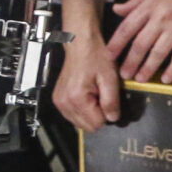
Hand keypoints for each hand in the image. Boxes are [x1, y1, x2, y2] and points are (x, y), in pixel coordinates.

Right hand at [50, 0, 120, 132]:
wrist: (81, 44)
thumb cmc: (95, 56)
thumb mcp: (110, 78)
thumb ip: (112, 101)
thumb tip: (113, 118)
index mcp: (77, 98)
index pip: (97, 124)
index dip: (107, 113)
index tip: (108, 99)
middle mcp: (64, 102)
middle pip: (87, 126)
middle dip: (98, 114)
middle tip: (101, 95)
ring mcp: (59, 102)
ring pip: (79, 123)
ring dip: (90, 112)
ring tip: (94, 93)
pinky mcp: (58, 100)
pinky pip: (73, 115)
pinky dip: (82, 109)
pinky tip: (87, 95)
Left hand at [107, 0, 171, 84]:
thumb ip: (137, 1)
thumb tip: (118, 9)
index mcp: (151, 5)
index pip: (128, 27)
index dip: (117, 43)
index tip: (109, 55)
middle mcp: (162, 17)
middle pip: (140, 44)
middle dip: (130, 62)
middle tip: (123, 74)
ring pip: (158, 53)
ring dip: (147, 69)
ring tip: (140, 79)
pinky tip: (167, 78)